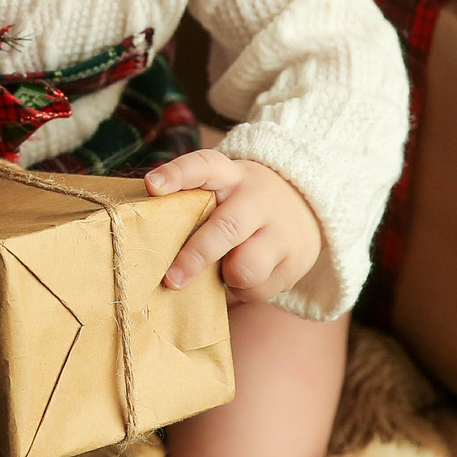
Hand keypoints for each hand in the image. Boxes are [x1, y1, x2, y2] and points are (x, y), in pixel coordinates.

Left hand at [143, 151, 322, 305]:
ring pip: (245, 268)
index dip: (177, 174)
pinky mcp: (296, 260)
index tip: (152, 186)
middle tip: (172, 279)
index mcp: (230, 176)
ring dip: (228, 277)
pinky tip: (249, 274)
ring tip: (227, 268)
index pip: (204, 166)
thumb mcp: (224, 190)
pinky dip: (245, 289)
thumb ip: (195, 205)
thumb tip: (156, 247)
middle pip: (226, 228)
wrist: (304, 203)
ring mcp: (281, 230)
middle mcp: (258, 198)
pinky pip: (258, 289)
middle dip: (196, 256)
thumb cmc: (241, 203)